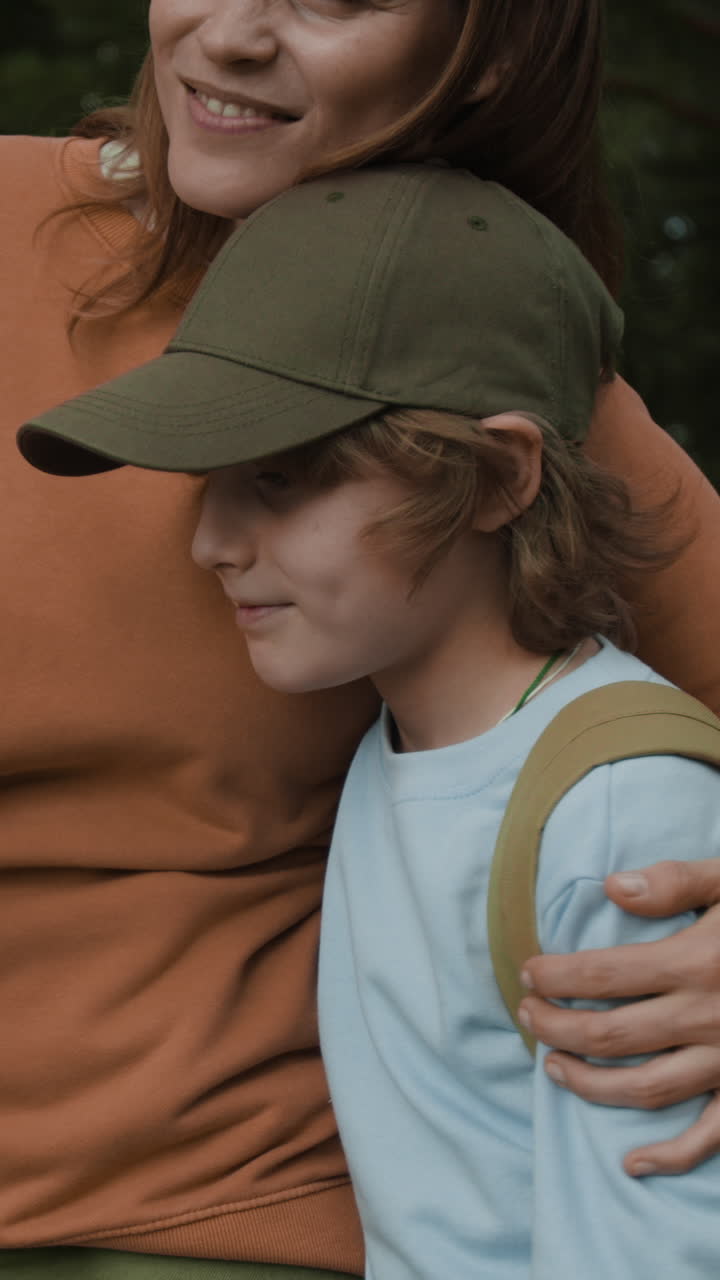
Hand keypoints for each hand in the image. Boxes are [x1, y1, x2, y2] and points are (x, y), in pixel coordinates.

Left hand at [519, 859, 719, 1174]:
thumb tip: (612, 887)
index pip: (601, 975)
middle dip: (556, 1027)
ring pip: (645, 1088)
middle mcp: (707, 1018)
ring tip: (553, 1067)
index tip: (528, 972)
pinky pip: (710, 1136)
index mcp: (697, 962)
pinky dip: (670, 1156)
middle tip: (527, 1016)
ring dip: (590, 1083)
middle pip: (610, 1034)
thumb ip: (677, 881)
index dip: (555, 976)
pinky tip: (633, 1162)